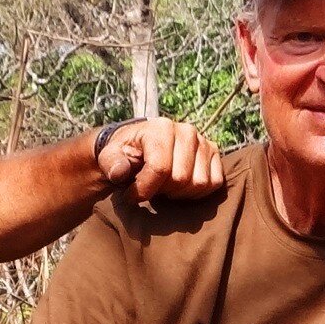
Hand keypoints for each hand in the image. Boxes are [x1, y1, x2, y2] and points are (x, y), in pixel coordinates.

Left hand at [94, 119, 224, 207]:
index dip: (145, 189)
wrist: (139, 147)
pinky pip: (213, 183)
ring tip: (164, 187)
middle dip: (162, 191)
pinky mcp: (214, 154)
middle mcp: (187, 131)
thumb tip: (120, 173)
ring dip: (179, 193)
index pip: (160, 168)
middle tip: (150, 188)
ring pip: (199, 183)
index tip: (131, 195)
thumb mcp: (110, 157)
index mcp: (161, 128)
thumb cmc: (125, 154)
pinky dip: (197, 193)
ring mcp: (203, 142)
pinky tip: (180, 188)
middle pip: (181, 179)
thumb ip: (112, 163)